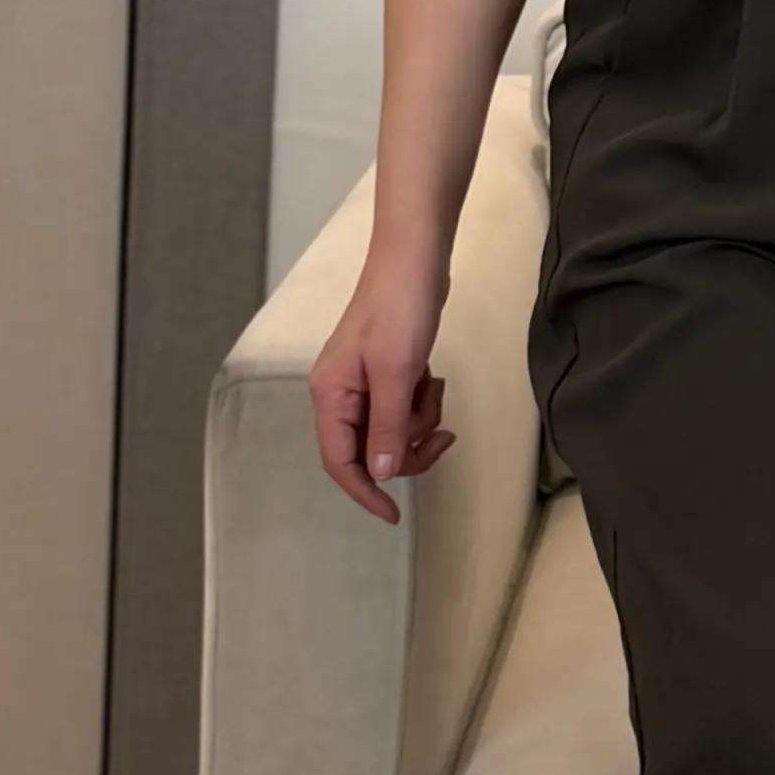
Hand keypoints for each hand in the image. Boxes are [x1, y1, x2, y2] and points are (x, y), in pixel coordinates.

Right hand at [310, 254, 457, 522]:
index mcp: (330, 395)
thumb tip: (377, 474)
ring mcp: (365, 384)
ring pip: (393, 431)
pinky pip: (405, 408)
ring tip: (433, 387)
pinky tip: (432, 377)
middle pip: (371, 451)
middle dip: (409, 447)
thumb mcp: (396, 372)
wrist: (415, 261)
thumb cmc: (400, 310)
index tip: (394, 513)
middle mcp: (341, 394)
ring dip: (420, 420)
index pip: (338, 462)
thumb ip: (386, 426)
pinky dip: (423, 402)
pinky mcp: (388, 373)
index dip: (364, 492)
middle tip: (443, 436)